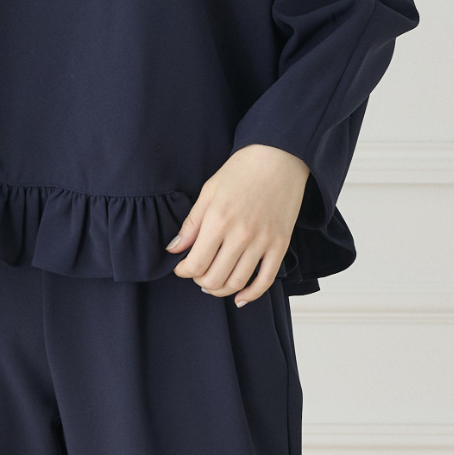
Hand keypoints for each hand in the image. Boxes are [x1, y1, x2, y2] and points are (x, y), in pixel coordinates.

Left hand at [166, 144, 310, 305]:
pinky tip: (240, 297)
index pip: (195, 264)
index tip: (182, 267)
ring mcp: (263, 242)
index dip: (184, 271)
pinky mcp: (280, 245)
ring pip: (237, 283)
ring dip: (221, 289)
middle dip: (200, 281)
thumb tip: (173, 249)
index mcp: (218, 220)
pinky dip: (251, 294)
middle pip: (214, 278)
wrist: (279, 157)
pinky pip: (265, 281)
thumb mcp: (209, 191)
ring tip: (214, 283)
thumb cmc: (241, 171)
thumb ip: (191, 223)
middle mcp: (240, 235)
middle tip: (198, 274)